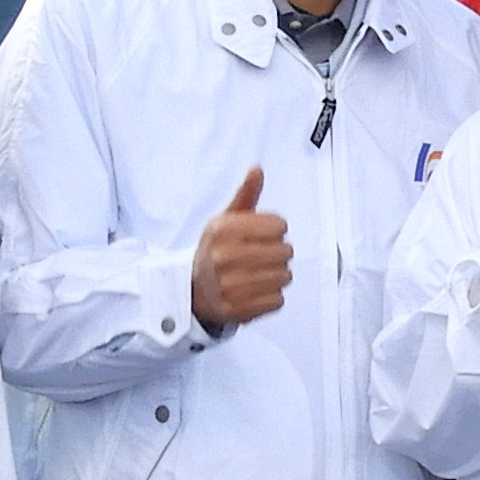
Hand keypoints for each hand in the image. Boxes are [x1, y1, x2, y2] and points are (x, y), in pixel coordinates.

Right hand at [192, 165, 293, 329]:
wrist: (193, 291)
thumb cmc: (215, 252)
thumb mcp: (226, 220)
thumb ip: (246, 195)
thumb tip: (257, 170)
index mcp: (223, 229)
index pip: (279, 225)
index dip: (275, 230)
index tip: (263, 235)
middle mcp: (224, 256)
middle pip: (285, 251)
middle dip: (278, 254)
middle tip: (260, 257)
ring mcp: (230, 285)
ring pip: (284, 276)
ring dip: (277, 275)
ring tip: (258, 274)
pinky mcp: (238, 309)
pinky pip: (277, 300)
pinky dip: (271, 297)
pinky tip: (255, 290)